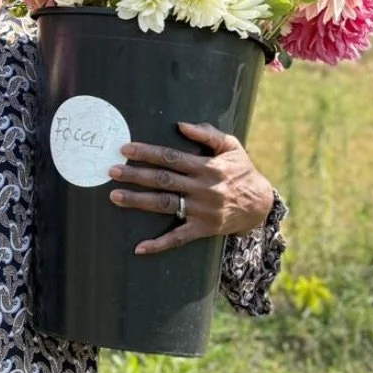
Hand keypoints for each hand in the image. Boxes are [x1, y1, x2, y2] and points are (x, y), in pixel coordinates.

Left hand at [107, 122, 273, 256]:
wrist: (260, 204)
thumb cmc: (241, 171)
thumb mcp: (231, 146)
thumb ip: (207, 134)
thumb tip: (181, 125)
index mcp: (206, 167)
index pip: (171, 157)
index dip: (147, 152)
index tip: (125, 148)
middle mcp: (202, 188)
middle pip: (163, 180)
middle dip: (135, 174)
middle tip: (112, 171)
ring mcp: (201, 210)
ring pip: (165, 205)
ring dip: (138, 201)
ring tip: (115, 196)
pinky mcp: (202, 229)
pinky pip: (178, 238)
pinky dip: (159, 244)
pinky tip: (139, 247)